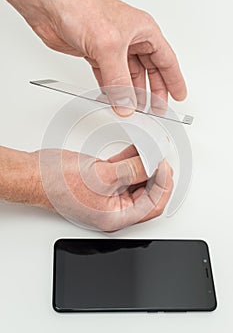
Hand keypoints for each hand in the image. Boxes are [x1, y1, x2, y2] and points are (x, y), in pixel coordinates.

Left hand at [1, 0, 186, 115]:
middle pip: (149, 70)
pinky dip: (113, 90)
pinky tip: (116, 99)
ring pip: (128, 75)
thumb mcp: (109, 47)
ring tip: (136, 108)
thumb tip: (126, 104)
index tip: (179, 95)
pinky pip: (110, 77)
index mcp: (142, 30)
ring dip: (132, 93)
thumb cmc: (81, 8)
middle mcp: (130, 39)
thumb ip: (119, 80)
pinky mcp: (96, 55)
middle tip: (157, 108)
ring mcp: (113, 48)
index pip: (166, 60)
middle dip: (153, 90)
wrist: (50, 6)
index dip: (174, 79)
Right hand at [33, 145, 172, 230]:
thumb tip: (152, 164)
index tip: (164, 164)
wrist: (35, 175)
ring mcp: (108, 193)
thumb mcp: (101, 176)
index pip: (152, 204)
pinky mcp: (102, 180)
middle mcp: (114, 208)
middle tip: (161, 156)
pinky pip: (124, 170)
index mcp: (115, 216)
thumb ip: (131, 170)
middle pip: (147, 192)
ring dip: (145, 163)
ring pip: (137, 179)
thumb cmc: (57, 184)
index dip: (163, 184)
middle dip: (157, 173)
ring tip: (152, 149)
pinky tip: (138, 149)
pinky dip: (132, 159)